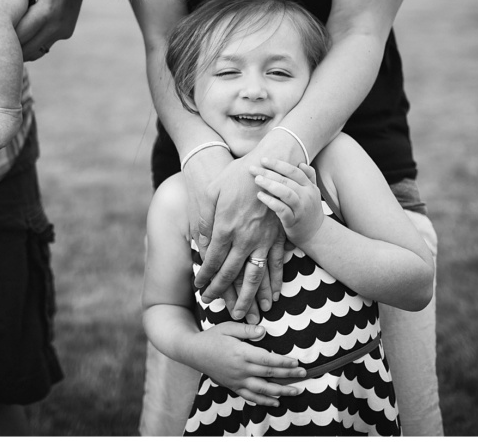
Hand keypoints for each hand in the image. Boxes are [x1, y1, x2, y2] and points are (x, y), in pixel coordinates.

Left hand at [0, 0, 81, 59]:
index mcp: (46, 10)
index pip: (18, 34)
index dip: (1, 37)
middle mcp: (57, 25)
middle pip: (25, 47)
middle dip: (7, 46)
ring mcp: (63, 30)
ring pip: (34, 51)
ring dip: (18, 48)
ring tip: (0, 40)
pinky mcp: (66, 32)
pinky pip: (43, 46)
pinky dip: (30, 46)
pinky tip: (17, 38)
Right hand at [189, 322, 304, 406]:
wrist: (193, 352)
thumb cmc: (212, 337)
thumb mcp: (228, 327)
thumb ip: (246, 329)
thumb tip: (263, 331)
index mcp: (241, 353)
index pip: (267, 359)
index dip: (283, 362)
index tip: (297, 363)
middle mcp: (241, 369)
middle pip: (269, 374)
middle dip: (288, 375)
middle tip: (304, 375)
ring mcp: (237, 380)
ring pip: (263, 389)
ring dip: (281, 391)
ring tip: (296, 391)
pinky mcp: (233, 386)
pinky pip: (250, 397)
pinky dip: (264, 401)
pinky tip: (276, 402)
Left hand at [191, 153, 285, 316]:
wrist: (269, 163)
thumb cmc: (236, 175)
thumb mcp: (211, 192)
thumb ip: (205, 220)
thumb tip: (200, 243)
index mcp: (225, 227)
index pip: (212, 260)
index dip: (205, 277)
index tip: (199, 288)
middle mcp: (244, 238)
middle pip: (231, 273)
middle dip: (220, 292)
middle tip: (212, 305)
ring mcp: (264, 238)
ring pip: (255, 275)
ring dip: (248, 297)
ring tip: (243, 314)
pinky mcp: (279, 236)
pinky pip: (276, 264)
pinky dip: (274, 282)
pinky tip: (272, 296)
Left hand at [251, 160, 323, 246]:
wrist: (316, 234)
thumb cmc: (309, 210)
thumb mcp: (313, 193)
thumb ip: (309, 177)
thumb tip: (301, 163)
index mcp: (310, 187)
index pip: (294, 171)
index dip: (278, 164)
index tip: (263, 160)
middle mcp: (307, 196)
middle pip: (287, 180)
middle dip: (269, 173)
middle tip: (253, 169)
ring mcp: (301, 209)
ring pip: (286, 193)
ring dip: (270, 185)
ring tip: (257, 180)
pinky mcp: (294, 221)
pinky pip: (282, 210)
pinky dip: (271, 202)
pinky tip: (260, 196)